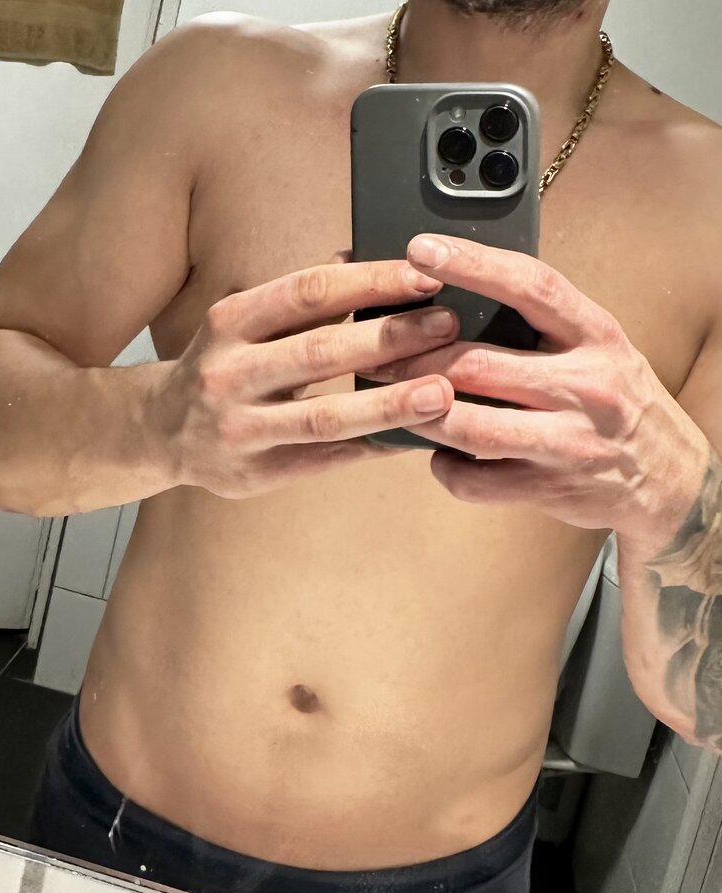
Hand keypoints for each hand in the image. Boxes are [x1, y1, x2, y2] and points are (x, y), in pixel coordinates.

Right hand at [156, 259, 459, 498]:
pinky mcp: (256, 474)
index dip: (370, 282)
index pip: (308, 292)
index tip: (424, 276)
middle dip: (390, 338)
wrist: (160, 432)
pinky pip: (325, 460)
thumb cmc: (219, 366)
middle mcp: (229, 373)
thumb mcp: (243, 322)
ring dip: (388, 404)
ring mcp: (241, 429)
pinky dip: (372, 447)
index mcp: (230, 322)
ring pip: (325, 416)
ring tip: (441, 393)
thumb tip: (367, 261)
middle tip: (448, 327)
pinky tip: (412, 438)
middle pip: (320, 352)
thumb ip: (300, 301)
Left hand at [364, 234, 709, 552]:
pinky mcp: (550, 488)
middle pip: (480, 363)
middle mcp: (586, 385)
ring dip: (420, 414)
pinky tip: (441, 454)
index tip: (421, 249)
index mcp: (596, 334)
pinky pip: (475, 479)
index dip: (472, 263)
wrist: (671, 481)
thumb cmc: (617, 402)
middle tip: (376, 353)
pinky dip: (445, 467)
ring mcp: (569, 441)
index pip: (531, 286)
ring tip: (395, 403)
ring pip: (469, 426)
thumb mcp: (596, 349)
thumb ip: (541, 328)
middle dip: (415, 358)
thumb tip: (454, 304)